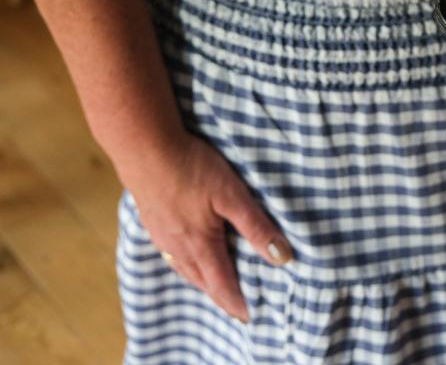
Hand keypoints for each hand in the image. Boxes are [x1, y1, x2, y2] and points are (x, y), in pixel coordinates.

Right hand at [121, 132, 293, 322]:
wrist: (145, 148)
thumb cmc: (192, 168)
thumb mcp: (232, 194)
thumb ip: (256, 226)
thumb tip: (281, 257)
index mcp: (200, 243)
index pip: (222, 283)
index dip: (236, 301)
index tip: (248, 316)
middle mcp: (177, 246)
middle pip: (201, 280)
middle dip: (219, 295)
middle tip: (235, 305)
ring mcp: (161, 234)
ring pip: (183, 268)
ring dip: (201, 279)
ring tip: (213, 284)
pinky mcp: (152, 219)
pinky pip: (170, 253)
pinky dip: (184, 262)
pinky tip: (186, 252)